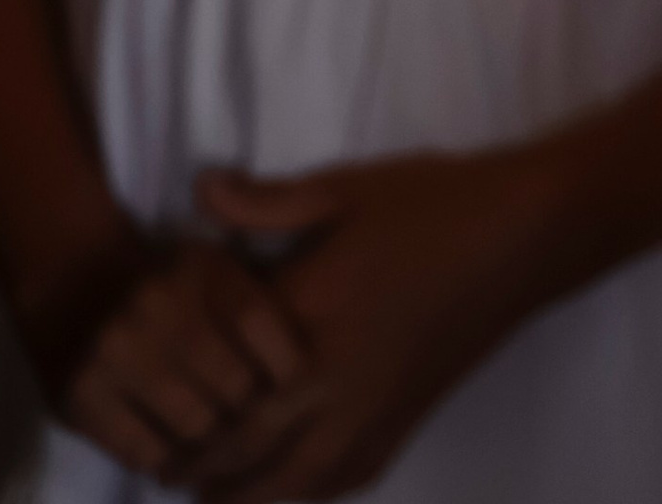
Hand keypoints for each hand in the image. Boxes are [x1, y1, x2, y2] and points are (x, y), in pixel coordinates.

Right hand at [54, 237, 309, 484]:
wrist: (76, 291)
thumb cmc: (176, 293)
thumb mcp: (222, 272)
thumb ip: (266, 309)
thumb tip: (314, 380)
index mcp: (202, 265)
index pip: (260, 323)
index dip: (287, 369)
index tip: (298, 393)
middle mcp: (158, 300)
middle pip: (234, 385)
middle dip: (253, 417)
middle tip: (259, 432)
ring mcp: (115, 347)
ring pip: (196, 425)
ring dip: (214, 447)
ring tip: (220, 446)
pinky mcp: (81, 393)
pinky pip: (146, 451)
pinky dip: (168, 462)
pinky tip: (175, 454)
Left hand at [174, 153, 556, 499]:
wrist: (520, 236)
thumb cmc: (431, 204)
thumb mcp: (347, 189)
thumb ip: (267, 201)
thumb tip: (197, 192)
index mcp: (309, 318)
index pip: (222, 381)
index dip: (178, 405)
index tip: (141, 408)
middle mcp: (332, 381)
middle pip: (245, 448)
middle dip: (196, 465)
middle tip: (157, 466)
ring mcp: (371, 413)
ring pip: (289, 485)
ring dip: (241, 497)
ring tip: (207, 492)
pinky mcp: (402, 425)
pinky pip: (340, 482)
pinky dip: (302, 495)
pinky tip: (286, 490)